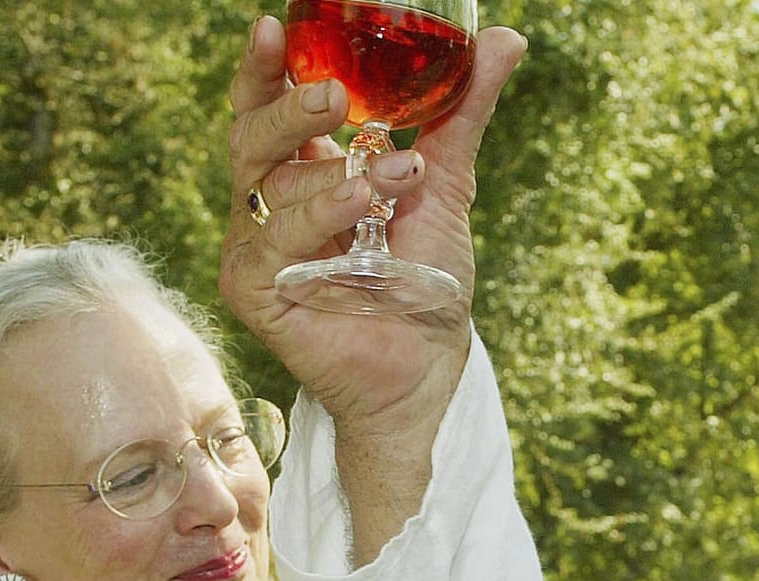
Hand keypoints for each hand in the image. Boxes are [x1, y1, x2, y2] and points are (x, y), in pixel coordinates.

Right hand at [221, 16, 526, 428]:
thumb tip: (505, 39)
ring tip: (398, 176)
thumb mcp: (446, 184)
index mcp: (302, 170)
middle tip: (336, 94)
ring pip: (268, 187)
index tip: (274, 27)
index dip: (267, 68)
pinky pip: (271, 242)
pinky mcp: (255, 290)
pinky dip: (317, 218)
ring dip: (335, 178)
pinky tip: (359, 207)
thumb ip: (463, 111)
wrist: (429, 368)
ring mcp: (257, 248)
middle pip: (253, 135)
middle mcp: (270, 203)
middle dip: (290, 107)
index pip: (267, 105)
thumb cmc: (426, 282)